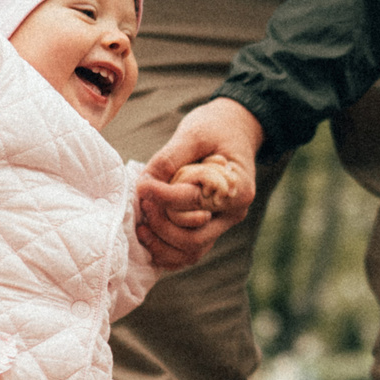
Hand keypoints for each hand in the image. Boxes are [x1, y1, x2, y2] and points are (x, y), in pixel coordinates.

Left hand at [135, 98, 263, 268]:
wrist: (235, 129)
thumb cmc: (216, 128)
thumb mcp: (194, 134)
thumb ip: (169, 160)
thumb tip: (143, 186)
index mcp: (237, 188)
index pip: (193, 201)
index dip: (162, 197)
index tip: (141, 186)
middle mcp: (233, 213)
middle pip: (193, 237)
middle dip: (161, 225)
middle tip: (142, 205)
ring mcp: (222, 224)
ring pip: (191, 252)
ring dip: (161, 245)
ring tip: (141, 227)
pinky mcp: (210, 228)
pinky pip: (188, 252)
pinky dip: (166, 251)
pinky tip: (149, 237)